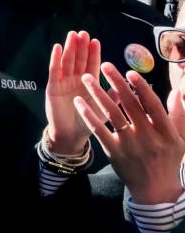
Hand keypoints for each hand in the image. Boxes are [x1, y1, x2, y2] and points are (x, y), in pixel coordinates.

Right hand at [45, 31, 101, 154]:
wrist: (71, 135)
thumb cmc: (89, 123)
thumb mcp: (105, 109)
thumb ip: (112, 96)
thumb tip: (126, 83)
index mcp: (89, 83)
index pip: (92, 65)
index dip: (93, 53)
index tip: (96, 41)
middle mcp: (76, 80)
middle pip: (78, 59)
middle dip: (81, 46)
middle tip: (83, 33)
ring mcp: (63, 82)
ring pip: (67, 61)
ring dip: (70, 48)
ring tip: (72, 35)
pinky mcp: (52, 87)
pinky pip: (54, 71)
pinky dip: (55, 59)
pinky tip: (58, 48)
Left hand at [74, 63, 184, 205]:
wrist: (155, 188)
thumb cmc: (167, 158)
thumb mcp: (179, 139)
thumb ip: (178, 115)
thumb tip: (178, 91)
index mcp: (166, 133)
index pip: (153, 106)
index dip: (142, 88)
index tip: (131, 72)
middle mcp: (148, 137)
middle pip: (130, 105)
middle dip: (117, 83)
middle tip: (105, 65)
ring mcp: (129, 145)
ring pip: (112, 114)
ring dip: (98, 94)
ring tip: (86, 77)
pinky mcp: (114, 152)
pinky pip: (99, 130)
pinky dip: (88, 115)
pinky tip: (79, 101)